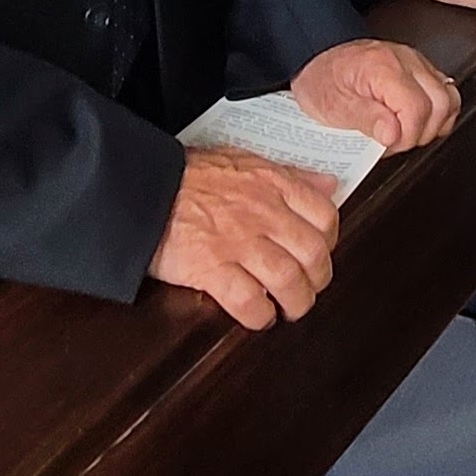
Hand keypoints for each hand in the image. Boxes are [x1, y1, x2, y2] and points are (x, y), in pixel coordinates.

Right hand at [148, 146, 338, 327]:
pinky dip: (260, 315)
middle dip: (318, 280)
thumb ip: (290, 175)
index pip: (325, 215)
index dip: (331, 241)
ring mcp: (238, 242)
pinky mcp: (210, 268)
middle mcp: (262, 213)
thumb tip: (328, 184)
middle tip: (309, 288)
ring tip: (288, 309)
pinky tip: (259, 316)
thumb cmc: (191, 174)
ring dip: (295, 303)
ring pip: (288, 281)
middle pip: (313, 255)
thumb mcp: (246, 159)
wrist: (144, 187)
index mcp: (273, 184)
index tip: (322, 252)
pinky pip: (249, 301)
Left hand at [293, 38, 461, 150]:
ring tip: (405, 132)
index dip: (406, 137)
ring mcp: (416, 62)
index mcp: (383, 68)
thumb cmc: (322, 80)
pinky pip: (444, 91)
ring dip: (433, 124)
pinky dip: (437, 112)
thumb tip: (394, 134)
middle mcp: (406, 60)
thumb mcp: (332, 106)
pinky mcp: (421, 69)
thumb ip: (366, 119)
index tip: (387, 145)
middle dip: (420, 133)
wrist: (317, 58)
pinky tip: (418, 121)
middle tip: (394, 141)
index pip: (417, 109)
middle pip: (440, 104)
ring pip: (449, 98)